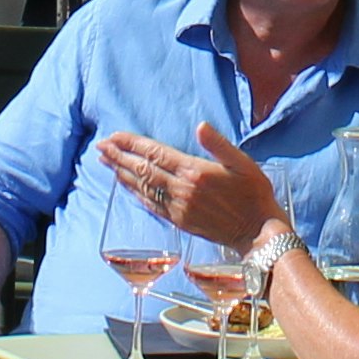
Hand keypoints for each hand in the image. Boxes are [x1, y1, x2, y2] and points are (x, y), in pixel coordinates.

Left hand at [98, 125, 275, 253]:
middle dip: (119, 156)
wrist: (257, 232)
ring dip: (121, 173)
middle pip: (142, 170)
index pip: (156, 154)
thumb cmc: (254, 194)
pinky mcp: (179, 221)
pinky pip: (150, 205)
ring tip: (105, 162)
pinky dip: (134, 193)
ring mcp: (178, 208)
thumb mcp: (243, 163)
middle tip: (100, 146)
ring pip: (142, 188)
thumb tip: (200, 126)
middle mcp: (181, 190)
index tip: (114, 135)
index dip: (132, 144)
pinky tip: (125, 186)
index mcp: (195, 172)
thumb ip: (219, 145)